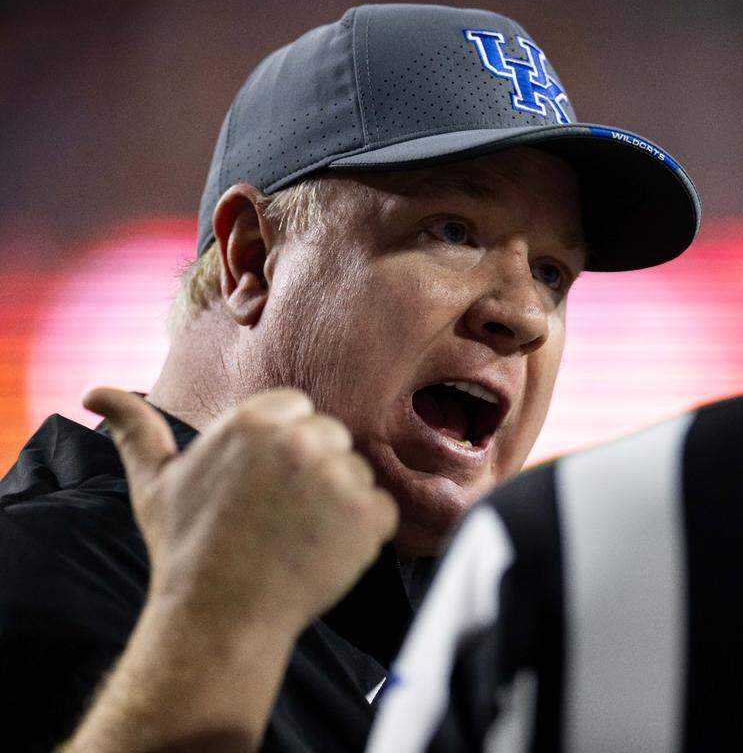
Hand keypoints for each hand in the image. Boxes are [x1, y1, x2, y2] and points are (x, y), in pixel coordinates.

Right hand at [83, 387, 398, 639]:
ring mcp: (338, 477)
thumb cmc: (187, 549)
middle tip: (276, 515)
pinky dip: (362, 534)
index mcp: (254, 421)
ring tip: (294, 537)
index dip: (282, 448)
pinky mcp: (369, 516)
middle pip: (330, 437)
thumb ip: (134, 429)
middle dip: (311, 470)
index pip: (297, 409)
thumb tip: (93, 393)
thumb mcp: (155, 483)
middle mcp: (299, 441)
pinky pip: (381, 510)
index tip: (261, 484)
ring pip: (356, 473)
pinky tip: (322, 554)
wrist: (220, 617)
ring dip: (337, 502)